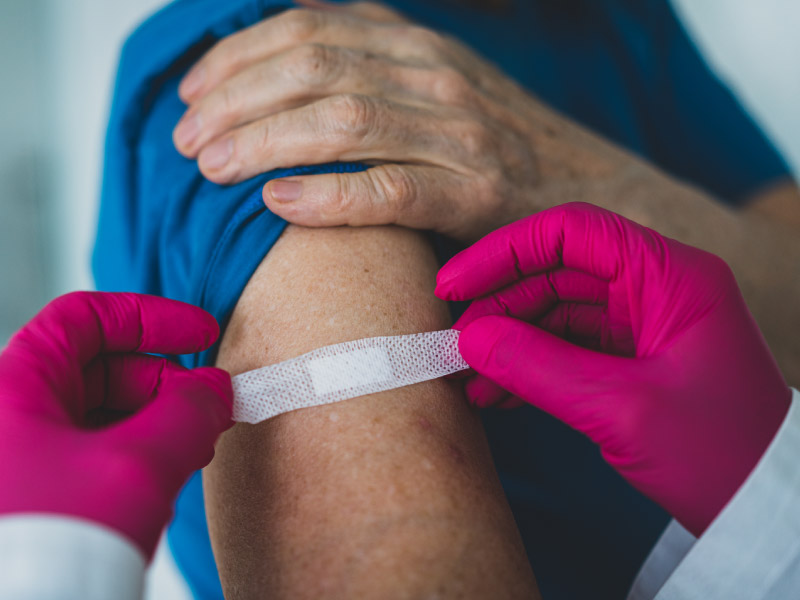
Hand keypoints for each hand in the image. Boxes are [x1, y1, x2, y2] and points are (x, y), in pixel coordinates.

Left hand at [0, 292, 232, 557]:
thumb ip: (188, 413)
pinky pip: (93, 453)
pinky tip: (164, 477)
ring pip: (98, 414)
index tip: (201, 333)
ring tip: (194, 445)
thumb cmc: (53, 543)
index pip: (86, 318)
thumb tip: (217, 389)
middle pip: (97, 368)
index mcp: (13, 387)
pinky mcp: (36, 495)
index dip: (151, 318)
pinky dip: (136, 453)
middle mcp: (9, 416)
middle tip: (209, 403)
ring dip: (155, 419)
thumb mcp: (138, 465)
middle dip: (163, 380)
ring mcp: (21, 457)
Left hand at [173, 1, 615, 240]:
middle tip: (185, 138)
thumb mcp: (442, 78)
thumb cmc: (503, 144)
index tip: (193, 91)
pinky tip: (277, 201)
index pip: (311, 30)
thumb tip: (306, 22)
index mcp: (420, 45)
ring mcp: (460, 134)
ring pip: (342, 123)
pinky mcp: (476, 194)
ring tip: (210, 167)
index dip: (240, 57)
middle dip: (236, 99)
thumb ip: (379, 52)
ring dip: (263, 141)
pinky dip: (328, 194)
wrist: (593, 191)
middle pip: (314, 69)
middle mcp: (437, 77)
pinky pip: (390, 189)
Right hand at [435, 202, 790, 534]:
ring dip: (510, 340)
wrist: (766, 511)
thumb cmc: (722, 456)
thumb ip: (538, 367)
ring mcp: (645, 325)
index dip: (504, 252)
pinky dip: (531, 366)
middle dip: (501, 306)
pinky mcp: (635, 360)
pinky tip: (498, 392)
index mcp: (670, 275)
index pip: (571, 233)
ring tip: (471, 376)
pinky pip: (569, 348)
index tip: (454, 285)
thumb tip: (470, 338)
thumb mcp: (622, 409)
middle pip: (558, 272)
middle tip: (457, 344)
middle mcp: (656, 288)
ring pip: (558, 312)